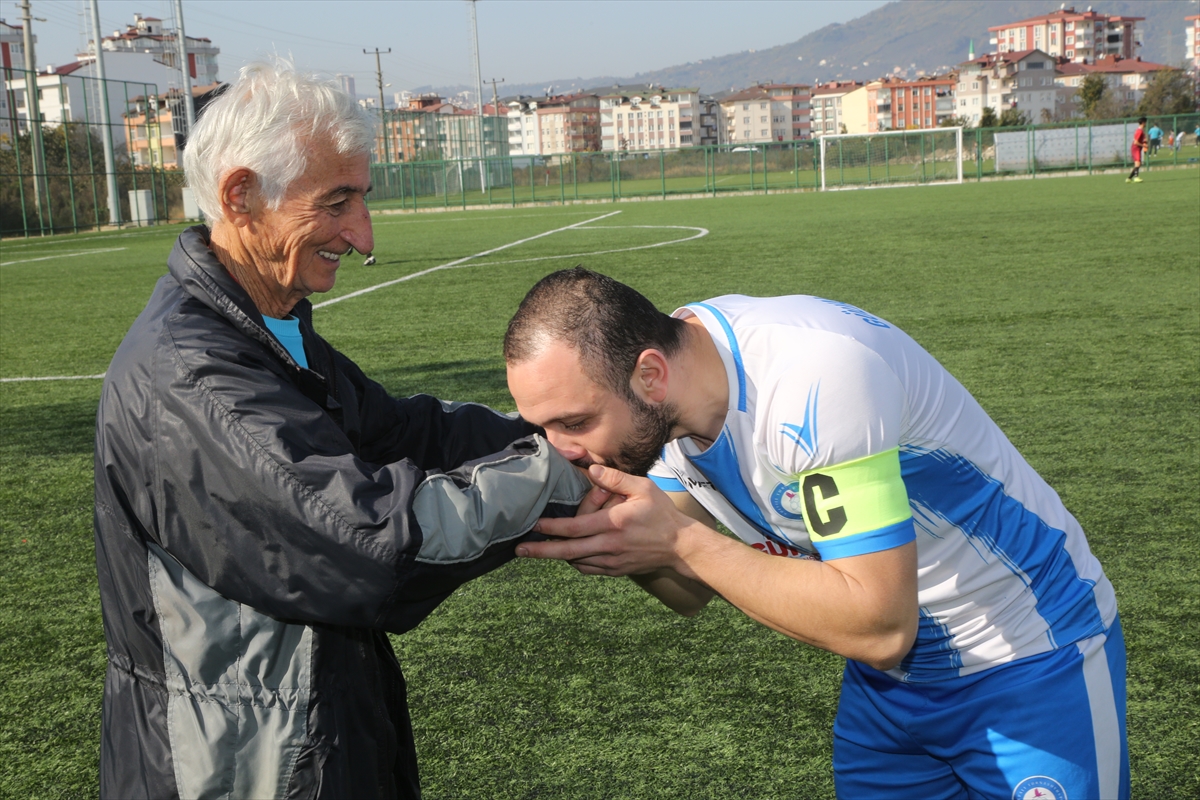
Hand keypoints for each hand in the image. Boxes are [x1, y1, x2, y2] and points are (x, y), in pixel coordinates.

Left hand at [518, 465, 698, 576]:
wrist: (681, 546)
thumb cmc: (662, 514)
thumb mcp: (643, 488)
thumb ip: (615, 479)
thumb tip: (590, 469)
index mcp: (613, 524)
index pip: (575, 529)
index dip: (551, 529)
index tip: (534, 526)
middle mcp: (609, 545)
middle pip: (568, 552)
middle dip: (542, 551)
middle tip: (520, 550)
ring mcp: (612, 561)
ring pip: (577, 562)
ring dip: (557, 557)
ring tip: (540, 551)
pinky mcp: (617, 570)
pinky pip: (589, 570)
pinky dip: (576, 563)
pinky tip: (568, 557)